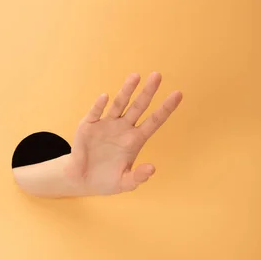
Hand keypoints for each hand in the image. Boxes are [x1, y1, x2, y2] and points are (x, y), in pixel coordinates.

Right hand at [65, 72, 182, 194]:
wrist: (82, 180)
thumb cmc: (106, 181)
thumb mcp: (124, 183)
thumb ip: (138, 177)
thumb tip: (152, 169)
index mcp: (135, 140)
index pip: (154, 121)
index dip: (166, 108)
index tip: (178, 94)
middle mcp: (123, 128)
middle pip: (138, 107)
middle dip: (148, 92)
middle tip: (158, 76)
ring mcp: (106, 124)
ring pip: (119, 104)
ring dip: (126, 91)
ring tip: (135, 77)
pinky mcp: (89, 125)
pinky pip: (95, 113)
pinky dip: (100, 105)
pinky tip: (105, 97)